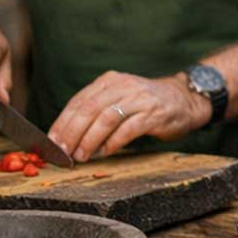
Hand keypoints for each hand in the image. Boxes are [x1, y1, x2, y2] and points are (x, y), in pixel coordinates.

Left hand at [48, 71, 209, 162]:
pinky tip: (105, 152)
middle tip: (62, 152)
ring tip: (81, 156)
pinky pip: (128, 129)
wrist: (185, 99)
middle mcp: (123, 86)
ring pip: (106, 118)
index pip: (79, 101)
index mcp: (110, 81)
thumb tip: (69, 139)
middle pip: (89, 108)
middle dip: (72, 132)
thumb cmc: (148, 105)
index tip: (51, 141)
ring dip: (89, 139)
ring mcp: (140, 98)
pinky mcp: (154, 113)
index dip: (62, 122)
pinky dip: (113, 143)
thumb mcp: (120, 100)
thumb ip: (97, 114)